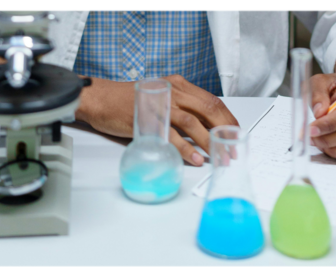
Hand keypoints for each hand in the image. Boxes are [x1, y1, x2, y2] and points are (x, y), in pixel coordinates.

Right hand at [76, 75, 238, 165]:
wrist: (100, 99)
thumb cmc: (129, 101)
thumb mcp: (161, 98)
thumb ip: (181, 108)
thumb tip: (202, 128)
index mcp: (179, 86)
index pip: (212, 101)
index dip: (227, 119)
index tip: (235, 135)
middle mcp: (173, 92)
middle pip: (208, 109)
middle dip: (224, 131)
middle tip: (231, 149)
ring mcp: (160, 105)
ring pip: (192, 122)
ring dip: (208, 142)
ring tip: (218, 157)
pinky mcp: (148, 119)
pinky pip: (171, 135)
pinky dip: (186, 148)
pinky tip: (195, 158)